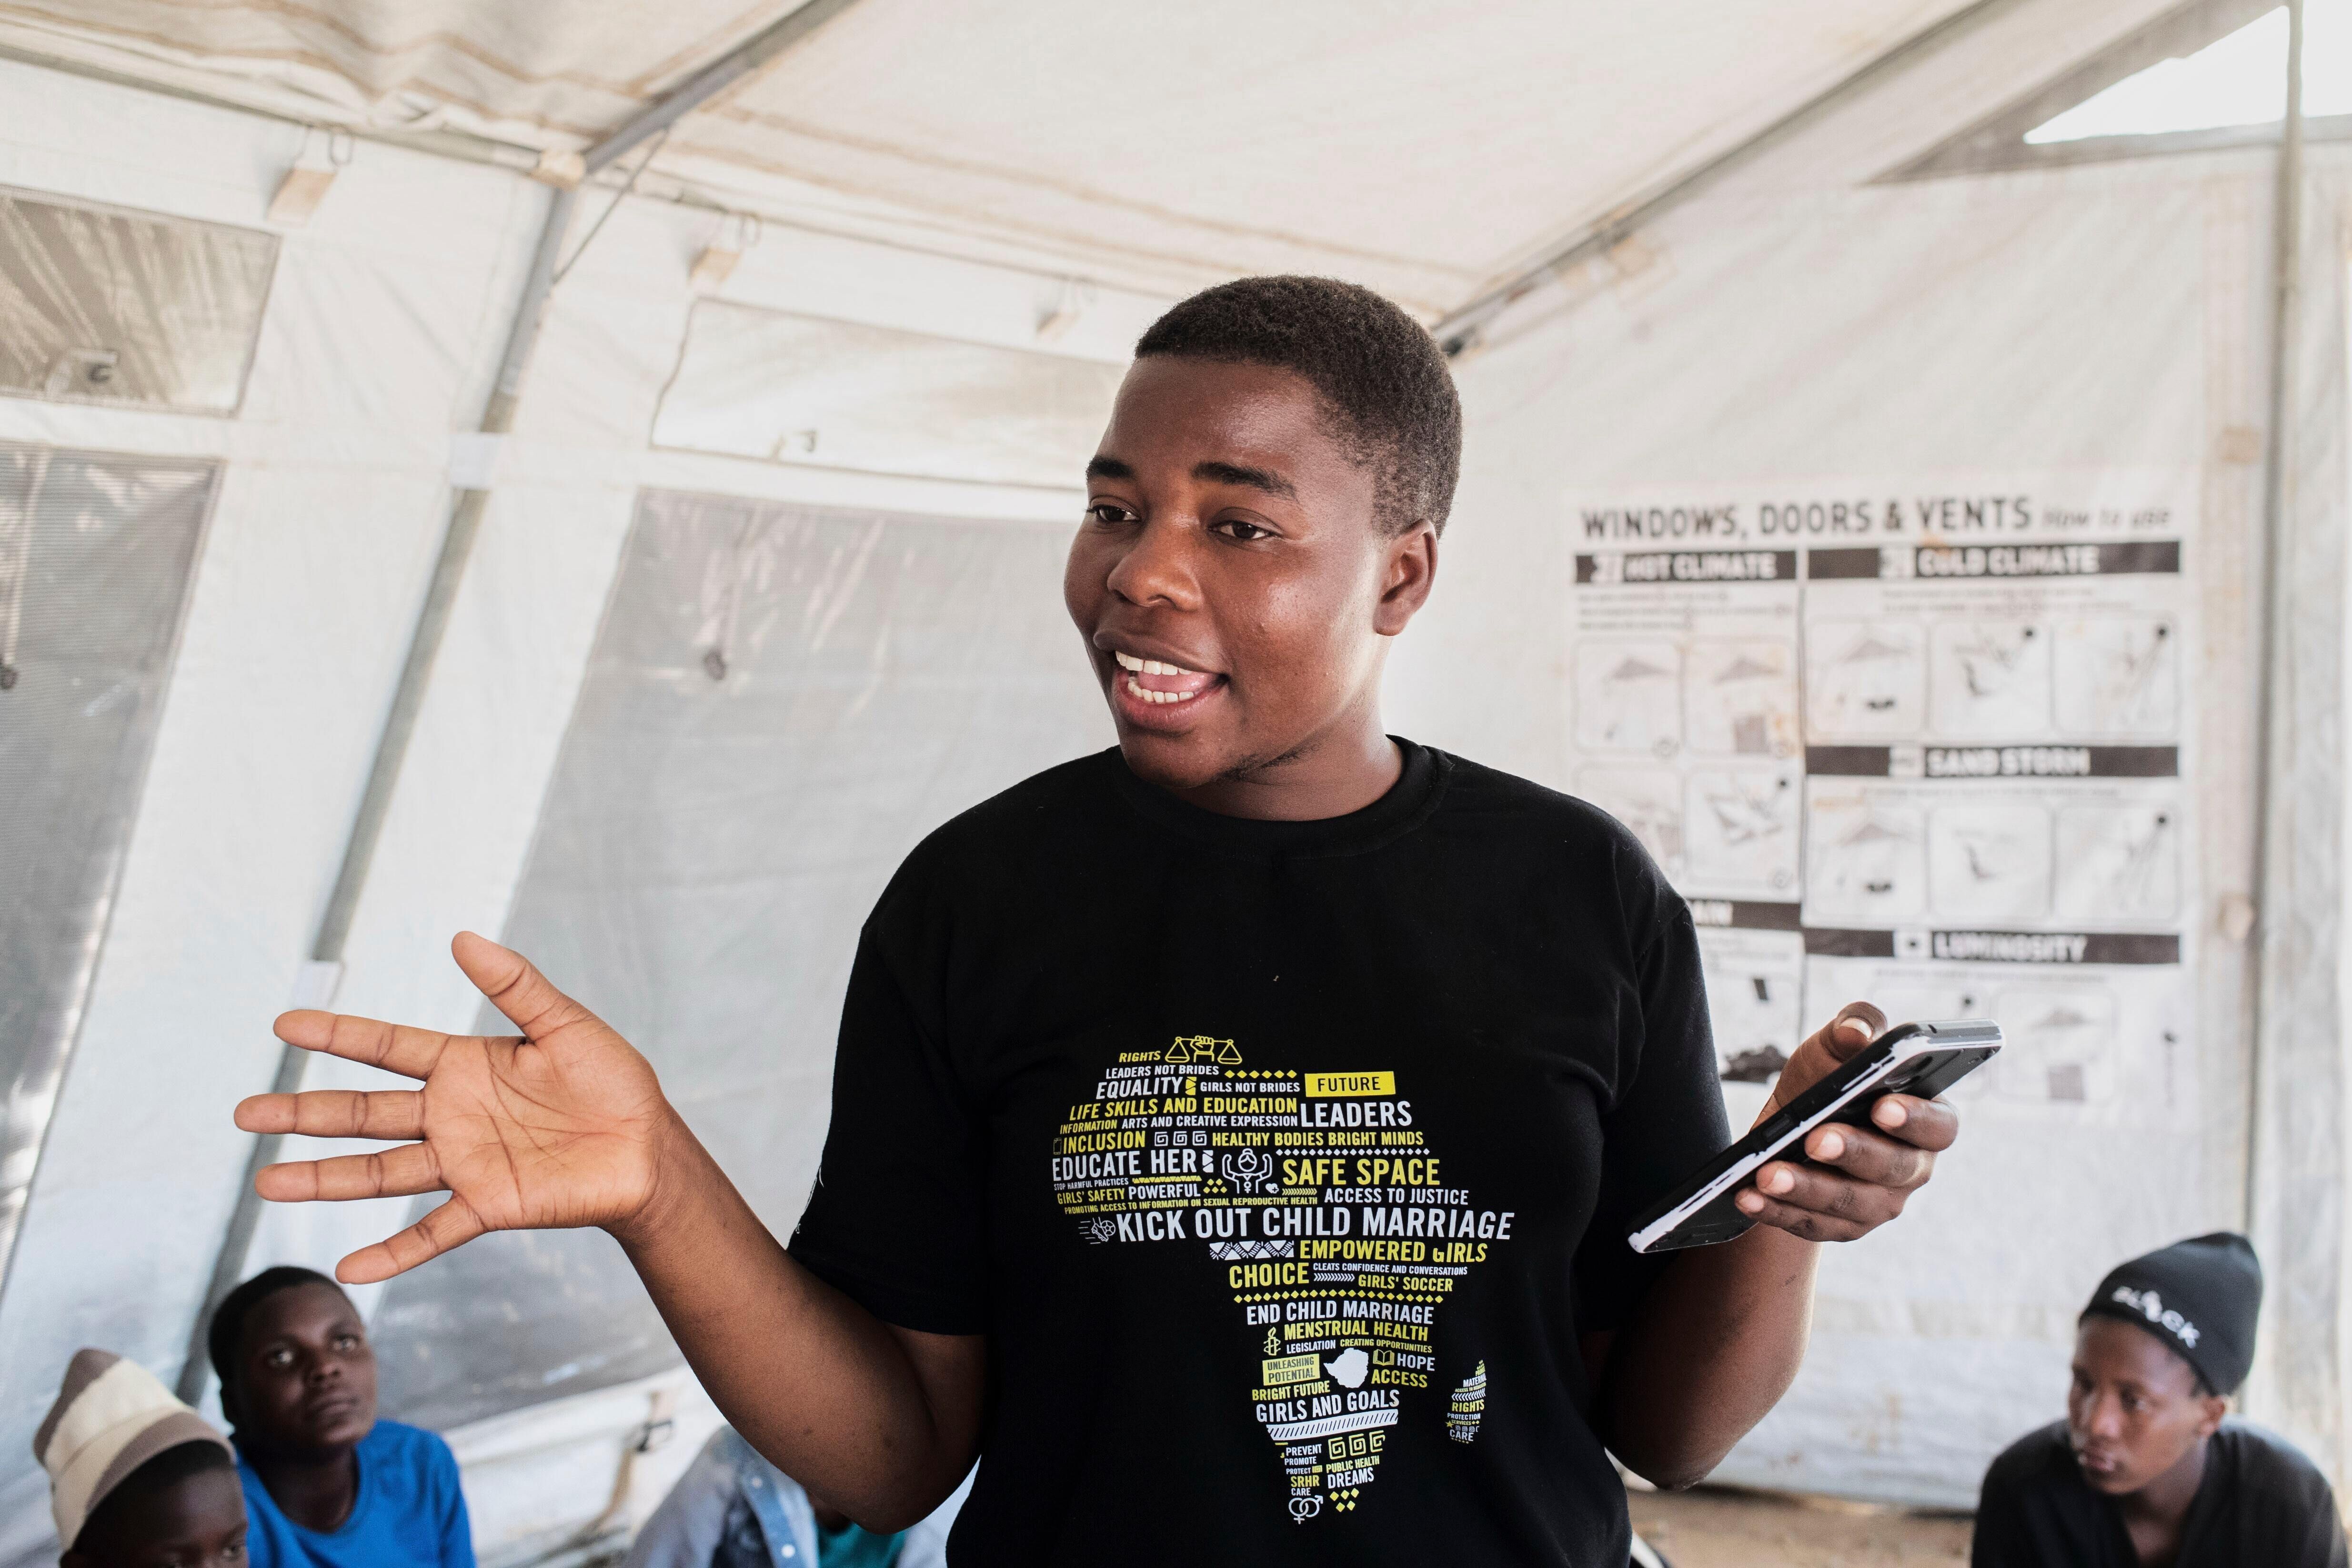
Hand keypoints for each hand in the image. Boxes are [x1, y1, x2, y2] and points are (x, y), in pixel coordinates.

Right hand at [235, 933, 676, 1282]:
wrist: (649, 1147)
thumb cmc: (613, 1083)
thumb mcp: (566, 1025)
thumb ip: (515, 985)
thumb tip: (463, 937)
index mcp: (465, 1065)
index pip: (387, 1047)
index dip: (338, 1034)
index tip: (284, 1024)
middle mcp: (452, 1114)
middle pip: (363, 1111)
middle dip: (304, 1112)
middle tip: (245, 1113)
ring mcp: (464, 1161)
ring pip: (379, 1171)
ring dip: (324, 1179)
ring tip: (266, 1184)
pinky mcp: (488, 1203)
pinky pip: (432, 1232)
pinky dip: (393, 1252)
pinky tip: (350, 1266)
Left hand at [1734, 1001, 1959, 1242]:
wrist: (1789, 1125)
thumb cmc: (1825, 1080)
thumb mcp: (1835, 1046)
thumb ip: (1856, 1026)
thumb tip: (1860, 1032)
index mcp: (1927, 1121)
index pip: (1939, 1126)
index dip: (1915, 1119)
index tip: (1881, 1108)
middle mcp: (1912, 1168)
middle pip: (1891, 1168)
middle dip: (1852, 1153)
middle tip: (1814, 1139)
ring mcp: (1880, 1203)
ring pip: (1848, 1202)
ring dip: (1806, 1188)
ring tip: (1767, 1174)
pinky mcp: (1842, 1227)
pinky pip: (1811, 1224)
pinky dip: (1777, 1211)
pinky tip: (1747, 1197)